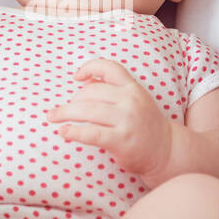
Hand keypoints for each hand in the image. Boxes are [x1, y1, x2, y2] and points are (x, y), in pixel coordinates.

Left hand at [46, 58, 174, 181]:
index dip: (89, 67)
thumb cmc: (145, 125)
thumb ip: (115, 91)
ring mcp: (127, 120)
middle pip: (91, 92)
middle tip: (58, 111)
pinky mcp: (122, 140)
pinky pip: (92, 133)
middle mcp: (130, 100)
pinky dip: (74, 132)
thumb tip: (84, 84)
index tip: (75, 77)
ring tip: (52, 118)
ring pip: (87, 111)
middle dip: (71, 101)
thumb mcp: (136, 100)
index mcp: (133, 88)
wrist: (166, 151)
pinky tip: (64, 132)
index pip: (109, 68)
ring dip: (65, 114)